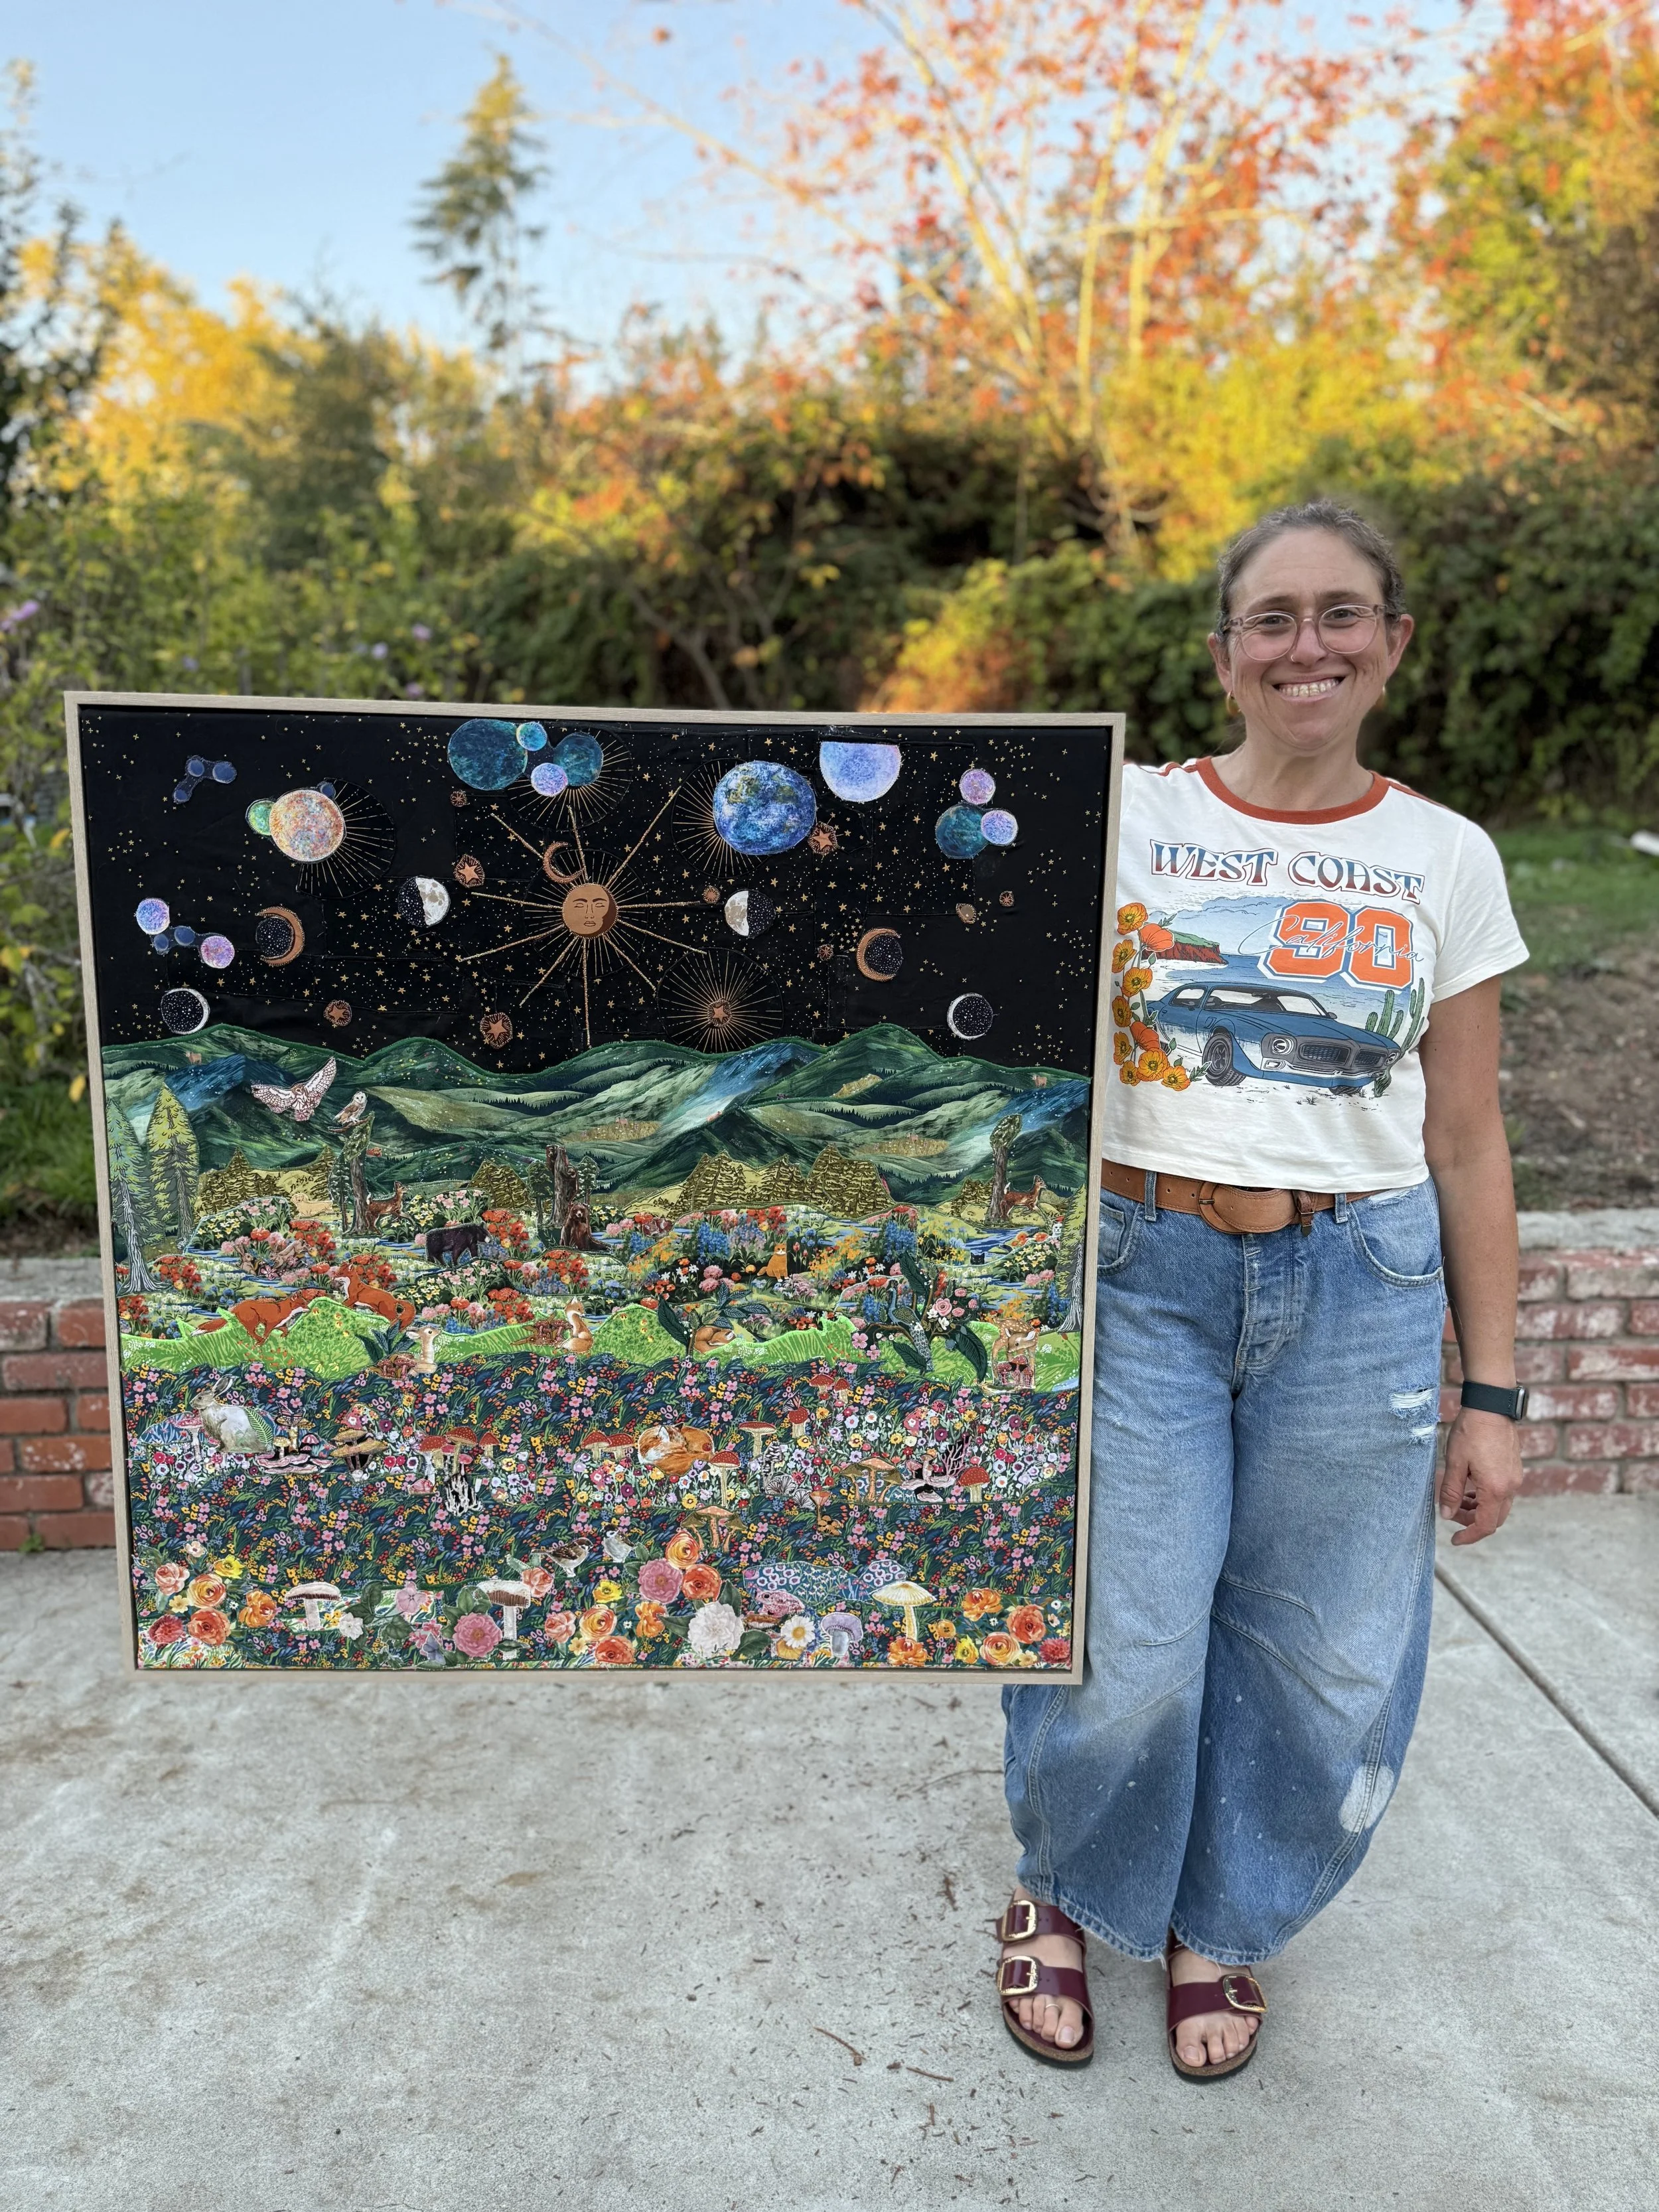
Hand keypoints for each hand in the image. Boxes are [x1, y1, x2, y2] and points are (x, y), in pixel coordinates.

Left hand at [1438, 1407, 1522, 1544]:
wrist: (1492, 1406)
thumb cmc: (1471, 1432)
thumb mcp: (1454, 1463)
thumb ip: (1450, 1492)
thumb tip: (1446, 1515)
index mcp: (1495, 1489)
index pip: (1485, 1525)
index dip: (1469, 1536)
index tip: (1455, 1540)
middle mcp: (1510, 1486)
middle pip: (1494, 1518)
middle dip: (1473, 1522)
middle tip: (1452, 1512)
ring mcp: (1515, 1477)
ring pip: (1499, 1505)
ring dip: (1479, 1508)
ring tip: (1459, 1498)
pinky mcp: (1514, 1468)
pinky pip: (1503, 1492)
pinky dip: (1487, 1496)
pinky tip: (1471, 1485)